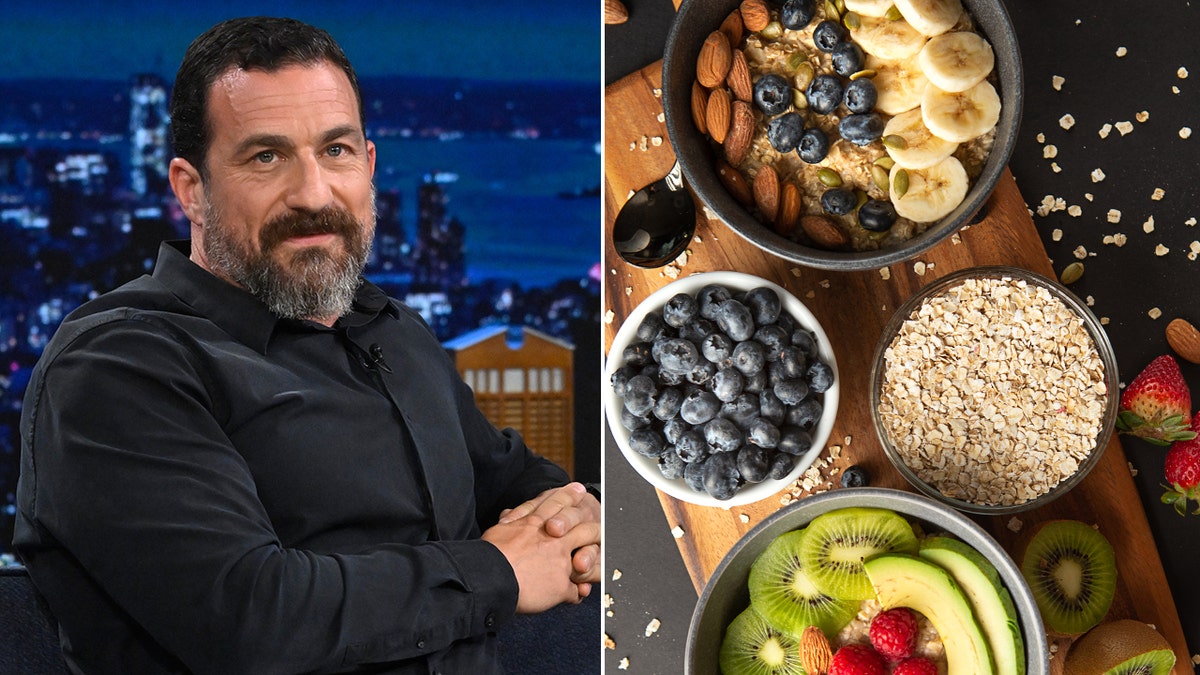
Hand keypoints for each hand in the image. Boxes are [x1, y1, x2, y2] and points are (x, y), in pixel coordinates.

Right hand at [482, 500, 599, 613]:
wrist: (491, 576)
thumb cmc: (489, 555)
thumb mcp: (498, 531)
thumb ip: (510, 523)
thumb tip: (507, 514)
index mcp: (537, 525)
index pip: (557, 504)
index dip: (570, 496)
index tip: (579, 489)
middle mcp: (554, 540)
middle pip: (584, 529)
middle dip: (595, 530)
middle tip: (602, 530)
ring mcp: (561, 563)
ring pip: (587, 560)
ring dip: (591, 564)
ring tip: (590, 568)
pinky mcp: (561, 586)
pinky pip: (576, 591)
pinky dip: (577, 594)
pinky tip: (577, 595)